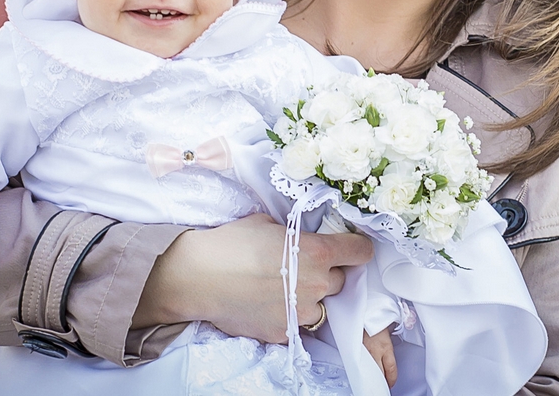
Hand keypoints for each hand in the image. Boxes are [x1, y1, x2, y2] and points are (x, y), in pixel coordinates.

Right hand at [133, 212, 373, 343]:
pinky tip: (265, 304)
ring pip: (320, 306)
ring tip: (281, 289)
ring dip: (309, 298)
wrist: (199, 277)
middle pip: (340, 281)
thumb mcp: (268, 224)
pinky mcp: (284, 333)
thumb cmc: (231, 243)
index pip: (360, 252)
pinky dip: (287, 315)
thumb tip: (299, 238)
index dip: (356, 249)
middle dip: (326, 274)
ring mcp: (301, 312)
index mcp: (318, 252)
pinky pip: (296, 323)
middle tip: (302, 268)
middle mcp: (317, 283)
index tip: (349, 249)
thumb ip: (294, 234)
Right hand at [362, 325, 397, 388]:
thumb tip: (391, 354)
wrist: (364, 312)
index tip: (391, 382)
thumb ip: (389, 345)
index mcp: (386, 347)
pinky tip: (364, 370)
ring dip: (373, 376)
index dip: (392, 379)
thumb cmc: (376, 319)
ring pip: (370, 371)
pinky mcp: (357, 350)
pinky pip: (361, 363)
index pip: (391, 369)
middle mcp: (375, 352)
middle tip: (384, 384)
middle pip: (380, 374)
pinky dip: (363, 368)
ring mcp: (365, 352)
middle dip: (382, 381)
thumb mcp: (387, 332)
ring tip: (374, 380)